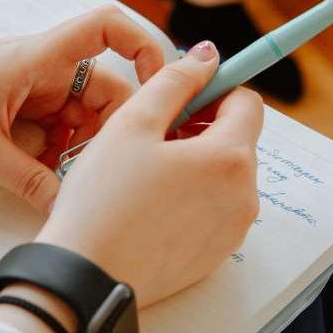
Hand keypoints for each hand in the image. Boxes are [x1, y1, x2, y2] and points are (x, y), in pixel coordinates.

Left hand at [0, 7, 165, 212]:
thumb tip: (67, 208)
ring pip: (83, 114)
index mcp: (37, 58)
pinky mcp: (20, 106)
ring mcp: (32, 87)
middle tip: (99, 170)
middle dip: (110, 129)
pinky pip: (58, 126)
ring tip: (65, 178)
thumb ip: (28, 180)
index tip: (160, 86)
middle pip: (106, 87)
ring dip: (83, 145)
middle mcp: (42, 66)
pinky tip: (46, 176)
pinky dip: (60, 150)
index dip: (144, 46)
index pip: (106, 27)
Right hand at [35, 41, 263, 306]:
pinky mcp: (215, 256)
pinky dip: (189, 199)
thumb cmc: (102, 200)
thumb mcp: (132, 124)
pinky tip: (148, 206)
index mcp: (230, 157)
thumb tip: (207, 56)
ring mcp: (232, 231)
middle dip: (200, 129)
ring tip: (144, 173)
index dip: (213, 90)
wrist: (86, 276)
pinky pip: (212, 212)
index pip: (247, 103)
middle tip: (150, 136)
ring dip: (194, 165)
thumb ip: (175, 81)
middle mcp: (244, 196)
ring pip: (223, 178)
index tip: (179, 96)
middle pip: (236, 141)